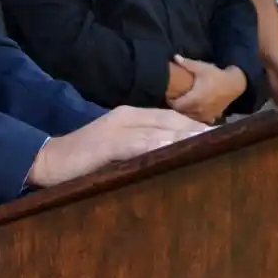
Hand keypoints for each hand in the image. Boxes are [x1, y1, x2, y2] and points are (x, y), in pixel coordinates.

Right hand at [26, 106, 207, 186]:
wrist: (48, 160)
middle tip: (229, 141)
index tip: (222, 136)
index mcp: (132, 116)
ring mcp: (119, 128)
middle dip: (200, 131)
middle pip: (173, 121)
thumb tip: (172, 156)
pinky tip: (177, 150)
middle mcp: (129, 116)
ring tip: (212, 145)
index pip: (172, 118)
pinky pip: (140, 143)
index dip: (197, 126)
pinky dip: (160, 146)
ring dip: (188, 137)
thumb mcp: (117, 150)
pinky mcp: (109, 143)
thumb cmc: (83, 160)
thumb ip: (141, 148)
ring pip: (162, 130)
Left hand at [167, 56, 246, 124]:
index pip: (176, 105)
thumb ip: (187, 64)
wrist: (234, 85)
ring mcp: (206, 114)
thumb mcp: (201, 68)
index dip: (171, 101)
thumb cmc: (216, 76)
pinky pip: (201, 119)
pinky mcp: (212, 116)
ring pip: (191, 116)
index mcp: (193, 99)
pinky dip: (197, 115)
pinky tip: (197, 109)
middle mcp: (198, 110)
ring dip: (186, 111)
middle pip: (182, 111)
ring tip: (185, 102)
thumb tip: (175, 57)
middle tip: (176, 97)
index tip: (170, 94)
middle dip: (178, 105)